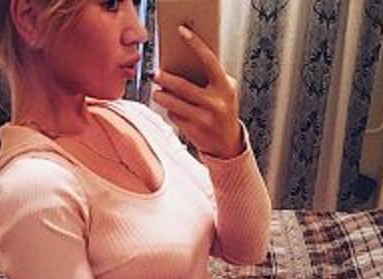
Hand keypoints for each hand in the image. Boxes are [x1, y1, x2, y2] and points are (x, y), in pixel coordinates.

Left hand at [152, 25, 243, 158]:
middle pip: (183, 86)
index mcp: (225, 87)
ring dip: (161, 97)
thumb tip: (180, 63)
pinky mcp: (193, 130)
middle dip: (165, 79)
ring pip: (173, 104)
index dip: (196, 44)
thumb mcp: (224, 91)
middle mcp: (216, 103)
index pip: (209, 60)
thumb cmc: (223, 109)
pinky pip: (174, 116)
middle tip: (154, 74)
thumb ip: (209, 78)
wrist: (227, 142)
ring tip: (157, 92)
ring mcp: (204, 118)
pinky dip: (169, 111)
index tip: (182, 32)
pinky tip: (171, 109)